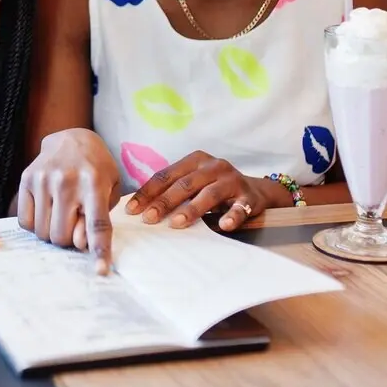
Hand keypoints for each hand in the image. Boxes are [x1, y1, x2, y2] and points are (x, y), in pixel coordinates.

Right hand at [17, 128, 120, 273]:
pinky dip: (35, 225)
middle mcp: (67, 181)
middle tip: (73, 225)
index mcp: (94, 183)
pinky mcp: (26, 179)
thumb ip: (99, 218)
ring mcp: (43, 179)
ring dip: (52, 233)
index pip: (98, 225)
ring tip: (60, 215)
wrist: (72, 139)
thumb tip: (78, 243)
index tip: (100, 271)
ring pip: (42, 232)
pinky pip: (25, 222)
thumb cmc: (96, 169)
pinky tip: (45, 211)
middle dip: (68, 240)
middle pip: (62, 237)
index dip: (99, 250)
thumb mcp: (110, 189)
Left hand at [125, 151, 286, 230]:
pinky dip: (232, 216)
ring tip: (176, 223)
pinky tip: (223, 225)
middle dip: (164, 202)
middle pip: (184, 184)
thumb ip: (173, 190)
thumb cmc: (214, 188)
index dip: (148, 192)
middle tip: (149, 218)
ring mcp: (232, 180)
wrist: (255, 190)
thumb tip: (140, 209)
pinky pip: (239, 208)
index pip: (166, 175)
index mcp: (195, 160)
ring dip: (191, 209)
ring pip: (209, 194)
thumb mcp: (194, 182)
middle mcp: (213, 166)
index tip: (132, 210)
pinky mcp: (249, 197)